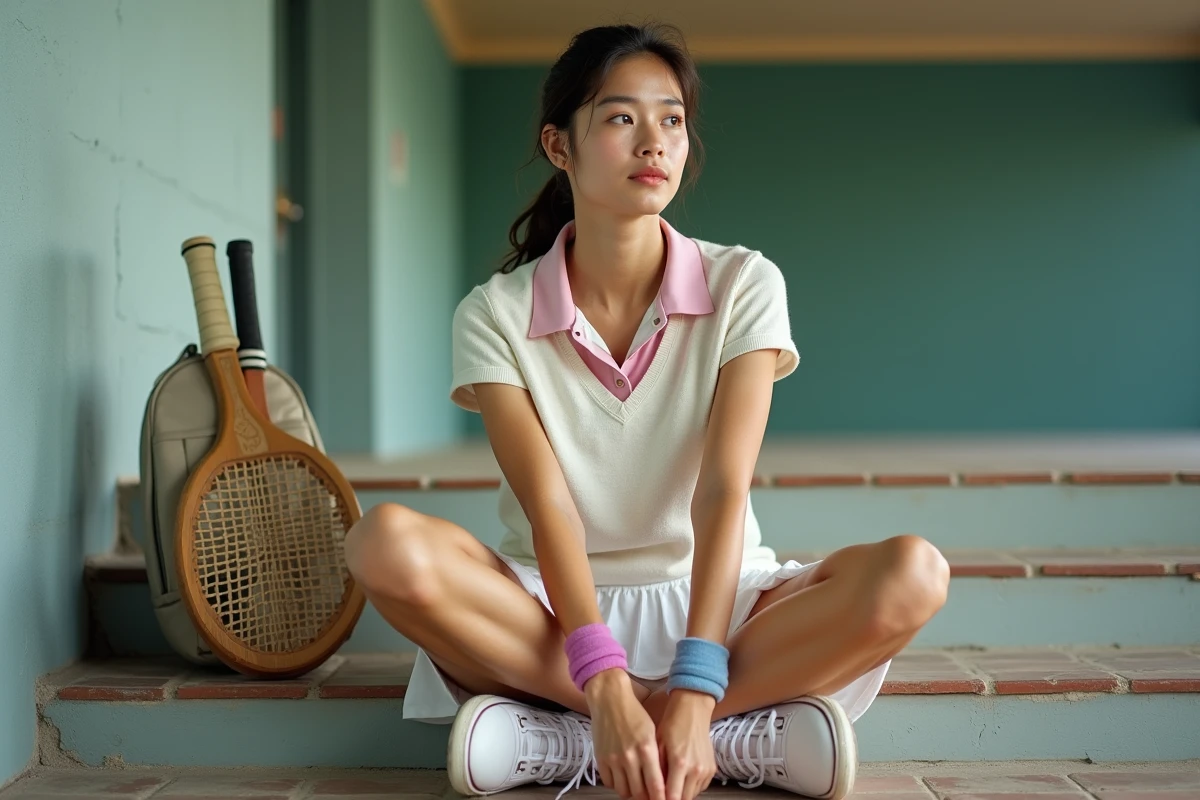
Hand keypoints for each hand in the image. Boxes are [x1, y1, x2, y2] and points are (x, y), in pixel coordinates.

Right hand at [585, 669, 665, 799]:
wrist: (609, 699)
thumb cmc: (634, 714)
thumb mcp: (652, 733)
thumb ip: (655, 758)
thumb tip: (659, 781)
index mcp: (646, 749)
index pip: (656, 785)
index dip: (660, 798)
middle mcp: (630, 757)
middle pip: (639, 793)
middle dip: (646, 798)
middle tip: (650, 796)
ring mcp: (613, 759)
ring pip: (623, 791)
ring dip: (631, 792)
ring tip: (636, 787)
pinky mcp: (600, 759)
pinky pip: (609, 783)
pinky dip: (617, 784)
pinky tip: (622, 778)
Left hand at [656, 690, 716, 799]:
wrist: (693, 710)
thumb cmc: (672, 724)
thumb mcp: (658, 746)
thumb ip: (657, 770)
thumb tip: (652, 789)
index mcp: (680, 763)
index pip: (673, 797)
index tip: (655, 799)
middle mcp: (696, 769)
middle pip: (683, 799)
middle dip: (671, 799)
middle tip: (661, 793)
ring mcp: (706, 769)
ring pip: (692, 795)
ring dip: (681, 794)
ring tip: (670, 786)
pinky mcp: (712, 768)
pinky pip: (700, 787)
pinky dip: (691, 787)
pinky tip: (682, 779)